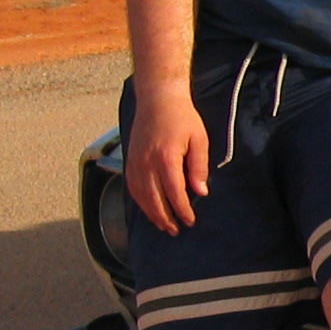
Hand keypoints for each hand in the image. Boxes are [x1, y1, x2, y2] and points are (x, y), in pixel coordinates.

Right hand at [125, 88, 211, 233]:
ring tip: (162, 224)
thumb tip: (200, 192)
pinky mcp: (130, 159)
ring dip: (151, 213)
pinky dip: (139, 200)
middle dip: (165, 217)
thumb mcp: (199, 139)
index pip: (174, 192)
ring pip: (140, 195)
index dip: (182, 210)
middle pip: (154, 198)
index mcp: (166, 158)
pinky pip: (132, 186)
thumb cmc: (182, 117)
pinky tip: (148, 208)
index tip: (190, 221)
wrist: (158, 99)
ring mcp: (135, 161)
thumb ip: (199, 167)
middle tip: (175, 230)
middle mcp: (147, 162)